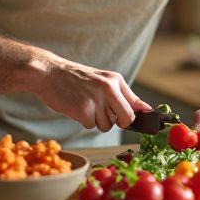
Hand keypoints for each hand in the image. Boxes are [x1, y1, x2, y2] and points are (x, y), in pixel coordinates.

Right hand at [33, 57, 151, 131]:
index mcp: (115, 80)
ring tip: (85, 105)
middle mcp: (109, 89)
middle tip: (105, 115)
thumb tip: (145, 110)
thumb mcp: (101, 80)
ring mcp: (97, 100)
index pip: (137, 104)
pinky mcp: (84, 110)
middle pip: (127, 119)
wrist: (49, 73)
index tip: (150, 126)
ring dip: (96, 121)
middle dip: (119, 122)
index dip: (142, 118)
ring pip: (107, 125)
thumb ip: (122, 95)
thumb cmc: (75, 79)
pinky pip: (91, 126)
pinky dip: (83, 121)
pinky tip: (76, 107)